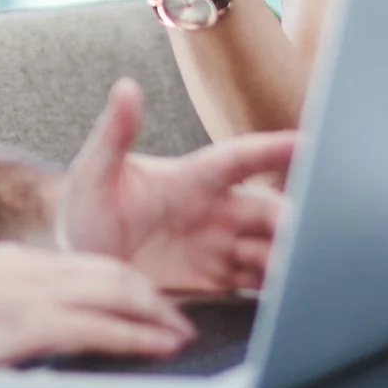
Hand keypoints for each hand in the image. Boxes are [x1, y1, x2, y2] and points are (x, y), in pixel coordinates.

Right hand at [0, 243, 195, 369]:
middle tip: (175, 315)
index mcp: (12, 263)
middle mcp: (32, 270)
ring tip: (181, 331)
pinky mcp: (31, 324)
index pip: (81, 265)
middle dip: (149, 295)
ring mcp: (34, 294)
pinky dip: (138, 335)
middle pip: (111, 272)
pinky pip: (100, 327)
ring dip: (156, 313)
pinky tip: (161, 345)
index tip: (140, 296)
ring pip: (117, 292)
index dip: (118, 280)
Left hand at [59, 79, 291, 292]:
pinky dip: (275, 290)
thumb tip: (125, 87)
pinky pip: (255, 284)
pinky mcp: (214, 281)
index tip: (310, 144)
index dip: (275, 151)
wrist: (76, 263)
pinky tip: (289, 300)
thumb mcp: (93, 172)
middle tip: (307, 236)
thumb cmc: (83, 210)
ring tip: (299, 274)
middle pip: (266, 211)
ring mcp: (217, 247)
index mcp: (193, 179)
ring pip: (268, 247)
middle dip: (292, 220)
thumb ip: (113, 133)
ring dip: (286, 258)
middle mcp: (214, 211)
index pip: (241, 158)